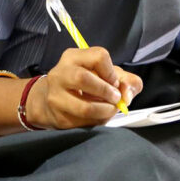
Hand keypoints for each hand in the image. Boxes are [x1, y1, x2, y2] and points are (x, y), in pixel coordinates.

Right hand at [28, 47, 142, 129]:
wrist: (52, 99)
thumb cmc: (85, 83)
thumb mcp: (106, 74)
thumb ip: (127, 81)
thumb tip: (127, 95)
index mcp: (73, 57)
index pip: (99, 56)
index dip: (112, 72)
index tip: (115, 83)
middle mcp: (60, 73)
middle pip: (84, 79)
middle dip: (106, 91)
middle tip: (115, 98)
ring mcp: (56, 96)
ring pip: (84, 108)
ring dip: (105, 111)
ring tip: (110, 110)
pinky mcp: (58, 117)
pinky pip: (83, 124)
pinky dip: (97, 122)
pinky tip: (98, 117)